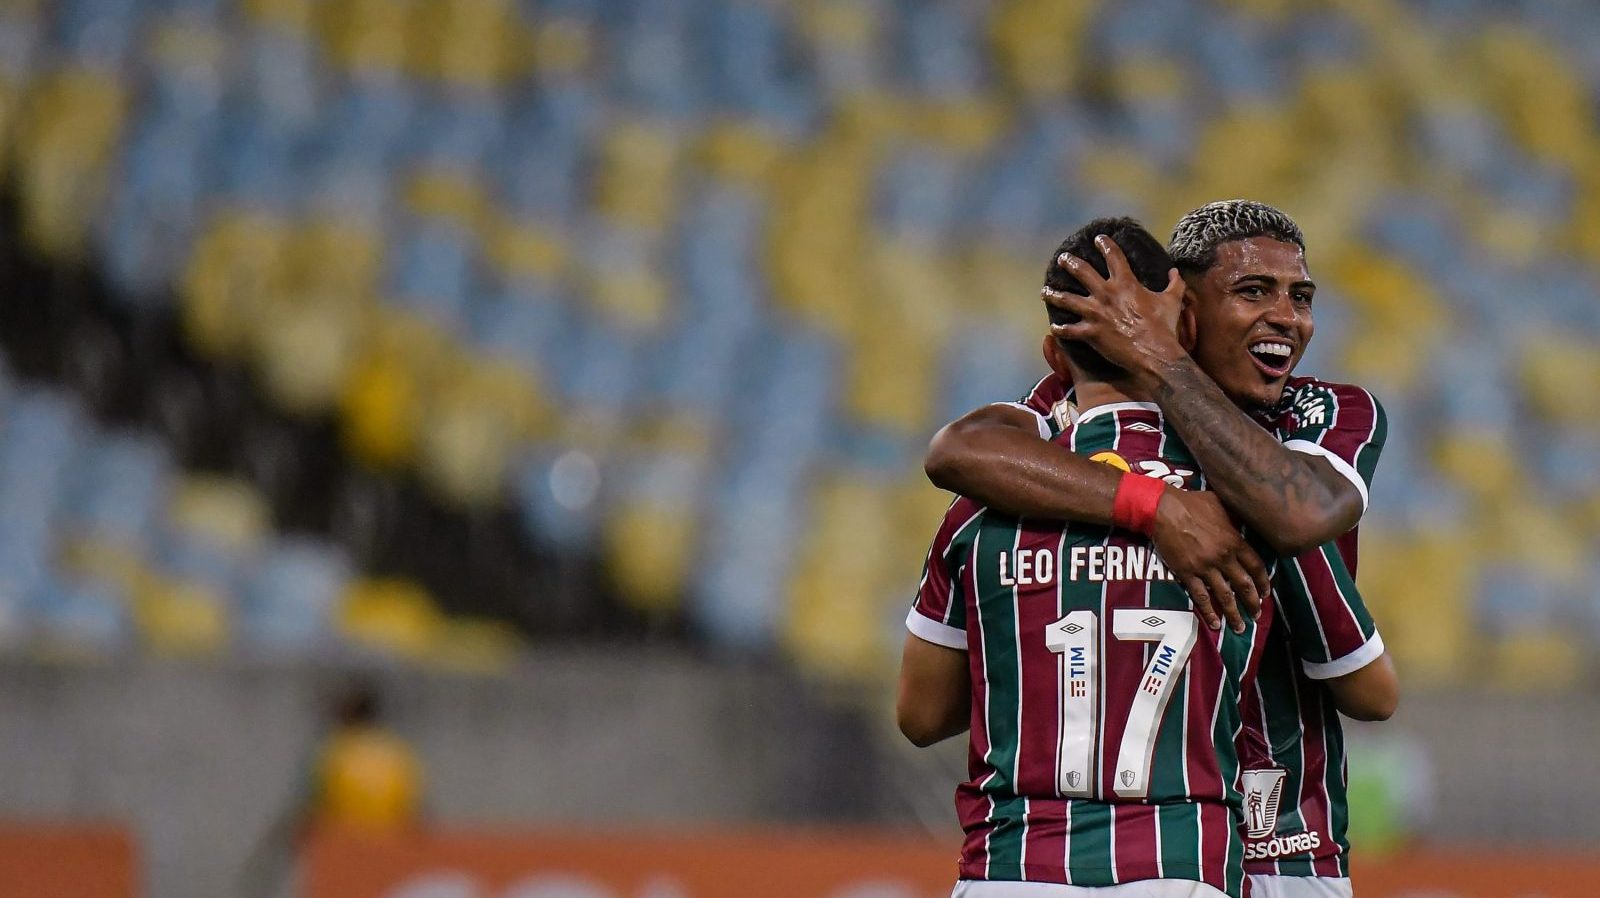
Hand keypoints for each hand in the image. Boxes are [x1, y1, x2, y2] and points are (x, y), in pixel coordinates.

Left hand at [1042, 235, 1187, 381]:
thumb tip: (1176, 272)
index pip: (1113, 257)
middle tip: (1062, 258)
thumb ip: (1174, 284)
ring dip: (1055, 295)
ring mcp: (1096, 313)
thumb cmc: (1163, 326)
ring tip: (1045, 291)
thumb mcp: (1172, 301)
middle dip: (1070, 263)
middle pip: (1082, 272)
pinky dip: (1061, 329)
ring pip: (1068, 299)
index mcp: (1126, 283)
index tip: (1098, 239)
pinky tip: (1053, 327)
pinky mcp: (1090, 332)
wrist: (1154, 352)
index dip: (1105, 245)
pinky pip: (1070, 330)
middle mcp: (1106, 294)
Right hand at [1150, 489, 1267, 632]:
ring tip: (1240, 627)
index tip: (1266, 593)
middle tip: (1256, 614)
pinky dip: (1209, 612)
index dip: (1263, 582)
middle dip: (1252, 603)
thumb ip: (1235, 516)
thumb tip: (1246, 516)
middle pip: (1244, 585)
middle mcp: (1223, 558)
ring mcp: (1205, 567)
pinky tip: (1215, 624)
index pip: (1256, 567)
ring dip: (1234, 613)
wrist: (1163, 509)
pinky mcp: (1187, 573)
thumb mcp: (1221, 504)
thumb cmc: (1192, 503)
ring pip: (1224, 596)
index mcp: (1234, 541)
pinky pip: (1200, 597)